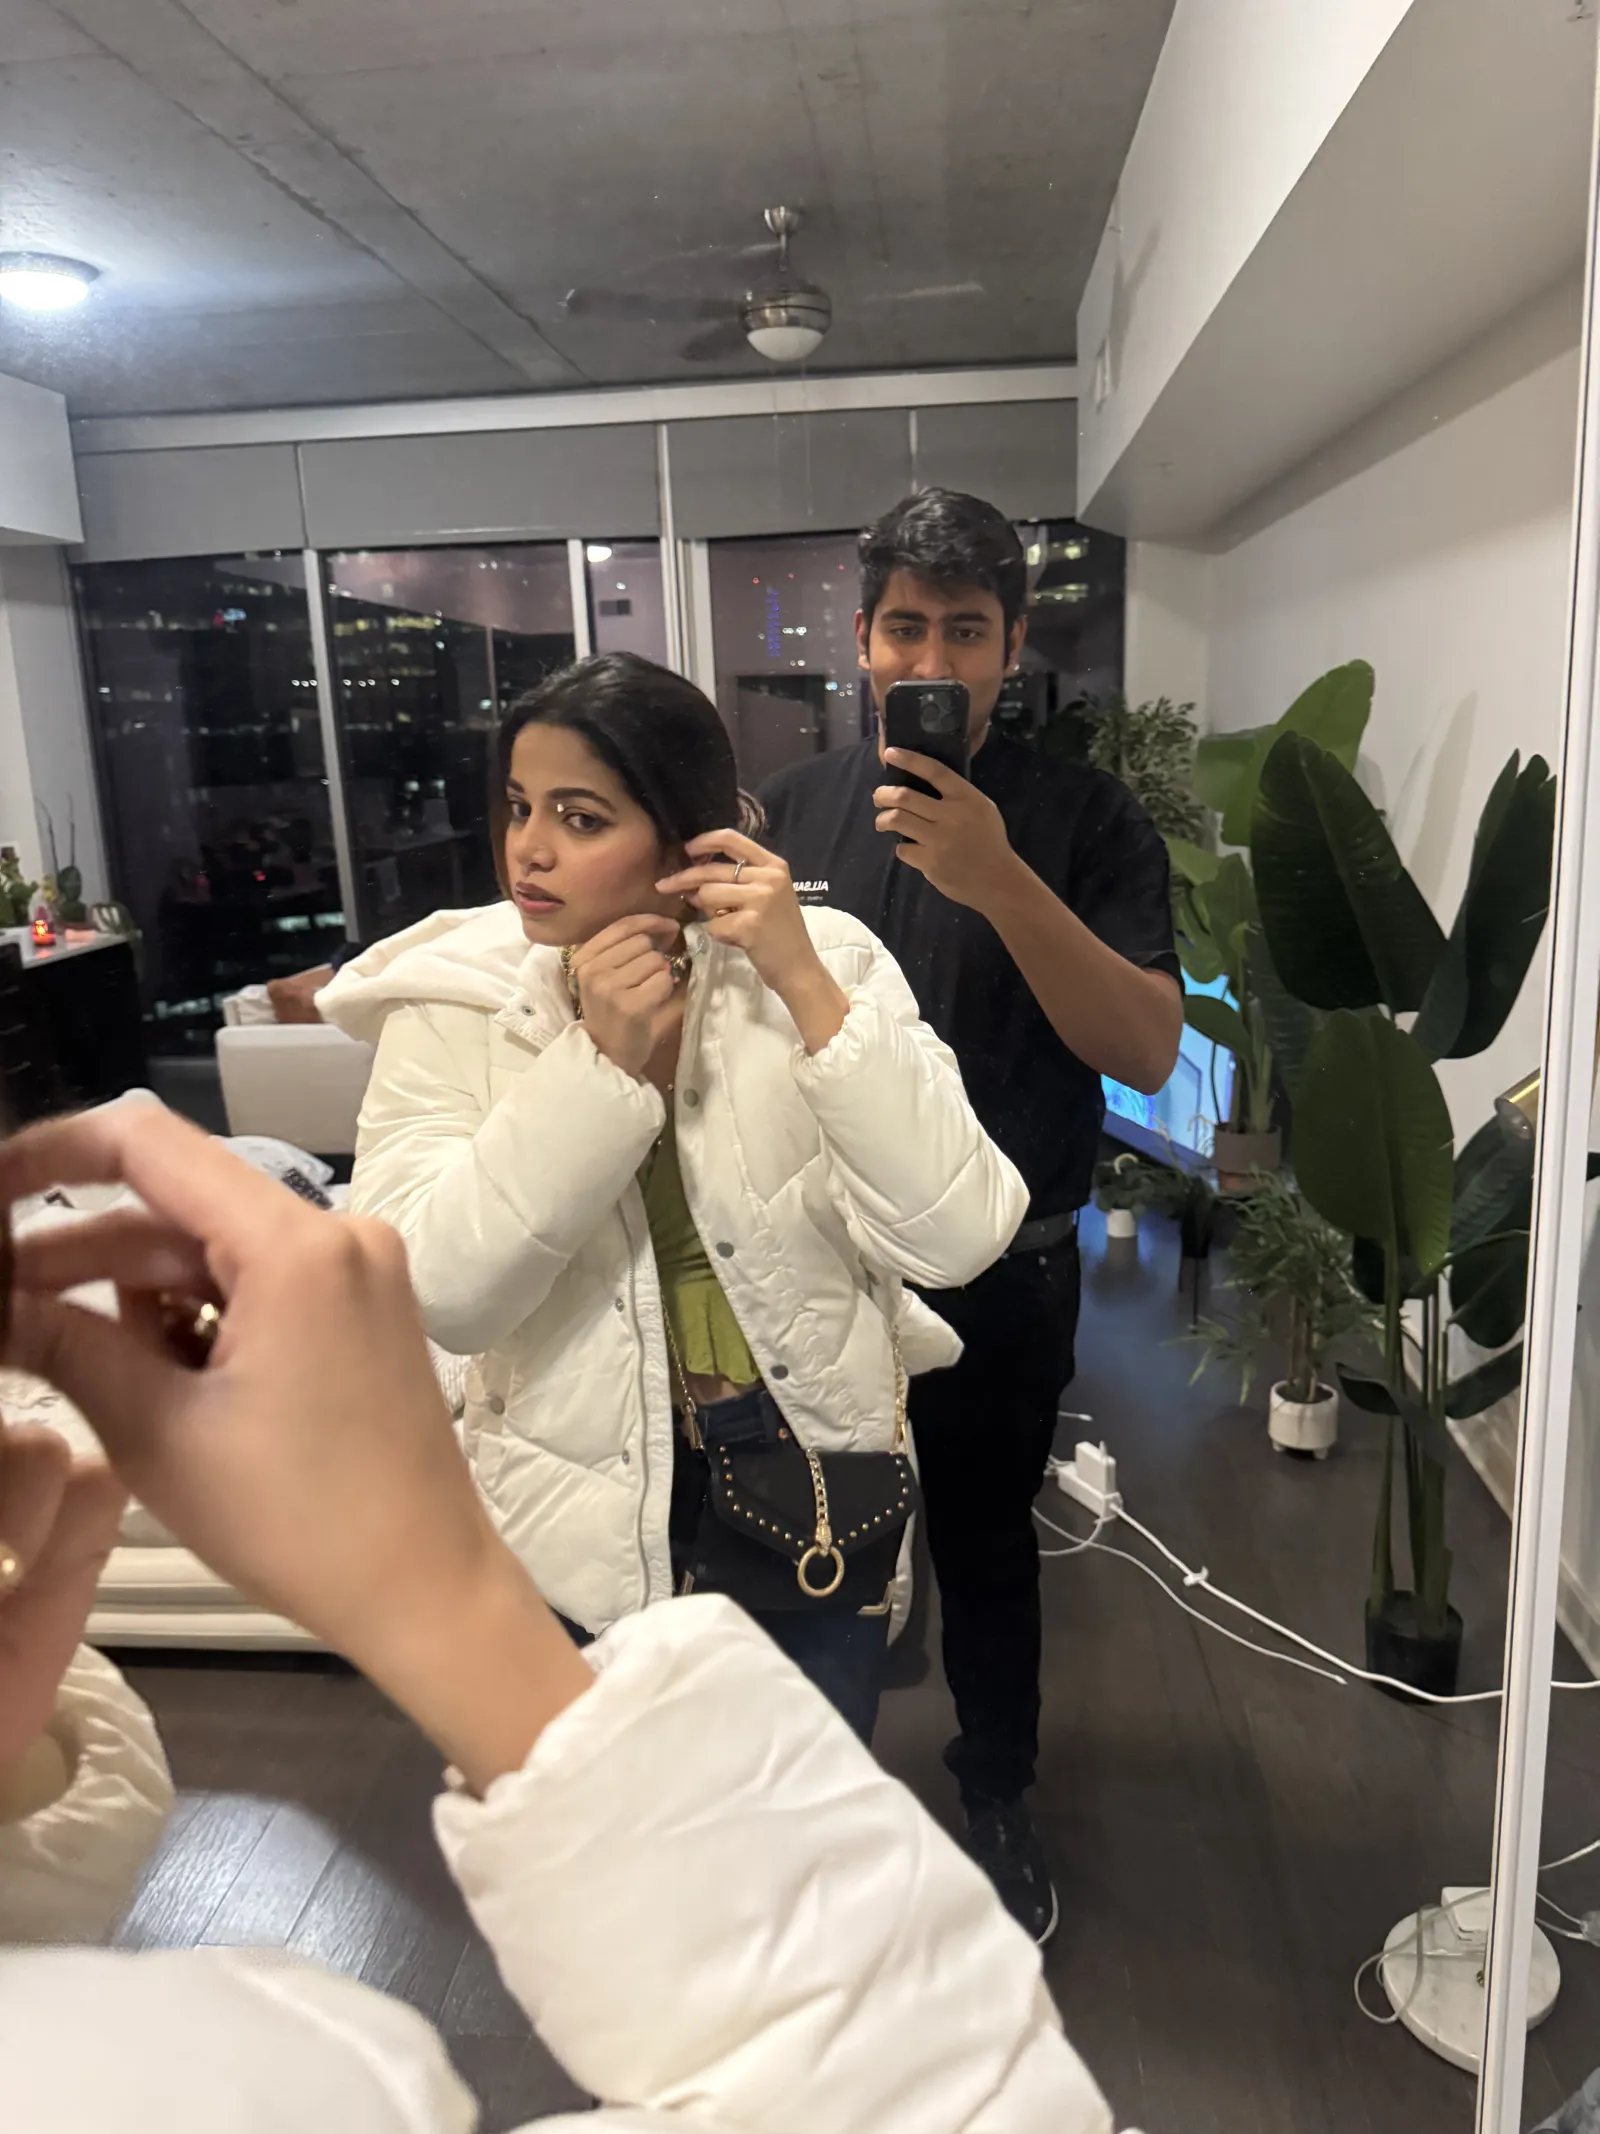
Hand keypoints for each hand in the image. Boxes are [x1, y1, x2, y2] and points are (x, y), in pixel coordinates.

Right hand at [0, 1105, 591, 1791]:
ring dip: (130, 1295)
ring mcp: (356, 1267)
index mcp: (295, 1246)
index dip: (52, 1153)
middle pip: (175, 1207)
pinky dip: (191, 1317)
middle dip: (78, 1254)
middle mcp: (336, 1232)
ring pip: (209, 1250)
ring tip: (60, 1357)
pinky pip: (252, 1282)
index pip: (149, 1145)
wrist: (424, 1587)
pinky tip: (145, 1377)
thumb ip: (65, 1345)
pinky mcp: (359, 1305)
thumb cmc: (297, 1520)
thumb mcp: (158, 1433)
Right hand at [567, 914, 682, 1077]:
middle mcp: (592, 969)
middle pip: (642, 942)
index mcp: (583, 958)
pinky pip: (662, 981)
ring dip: (659, 975)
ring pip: (654, 960)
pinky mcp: (629, 1006)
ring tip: (645, 993)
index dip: (651, 921)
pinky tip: (651, 1003)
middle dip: (654, 956)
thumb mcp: (608, 974)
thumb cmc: (612, 1012)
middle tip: (649, 977)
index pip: (622, 925)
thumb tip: (667, 926)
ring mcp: (609, 988)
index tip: (670, 927)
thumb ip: (629, 947)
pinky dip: (664, 991)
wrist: (608, 1054)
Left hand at [658, 831, 846, 1052]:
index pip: (731, 839)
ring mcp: (761, 899)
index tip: (686, 851)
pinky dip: (717, 934)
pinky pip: (713, 924)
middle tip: (662, 886)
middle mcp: (769, 877)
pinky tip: (735, 939)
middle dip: (682, 879)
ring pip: (707, 895)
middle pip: (711, 870)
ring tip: (725, 922)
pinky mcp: (750, 924)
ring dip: (707, 912)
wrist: (798, 966)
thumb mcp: (767, 895)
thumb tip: (691, 876)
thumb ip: (737, 880)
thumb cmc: (779, 932)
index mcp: (773, 865)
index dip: (703, 841)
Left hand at [874, 749, 1023, 912]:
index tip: (890, 753)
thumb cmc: (989, 841)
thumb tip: (922, 784)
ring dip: (883, 819)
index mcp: (967, 798)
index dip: (910, 760)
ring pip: (897, 819)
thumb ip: (957, 796)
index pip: (934, 771)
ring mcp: (939, 839)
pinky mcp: (930, 862)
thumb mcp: (982, 809)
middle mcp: (951, 815)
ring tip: (882, 822)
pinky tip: (908, 848)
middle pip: (905, 796)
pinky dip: (901, 848)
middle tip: (878, 797)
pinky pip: (903, 849)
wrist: (998, 880)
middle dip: (883, 794)